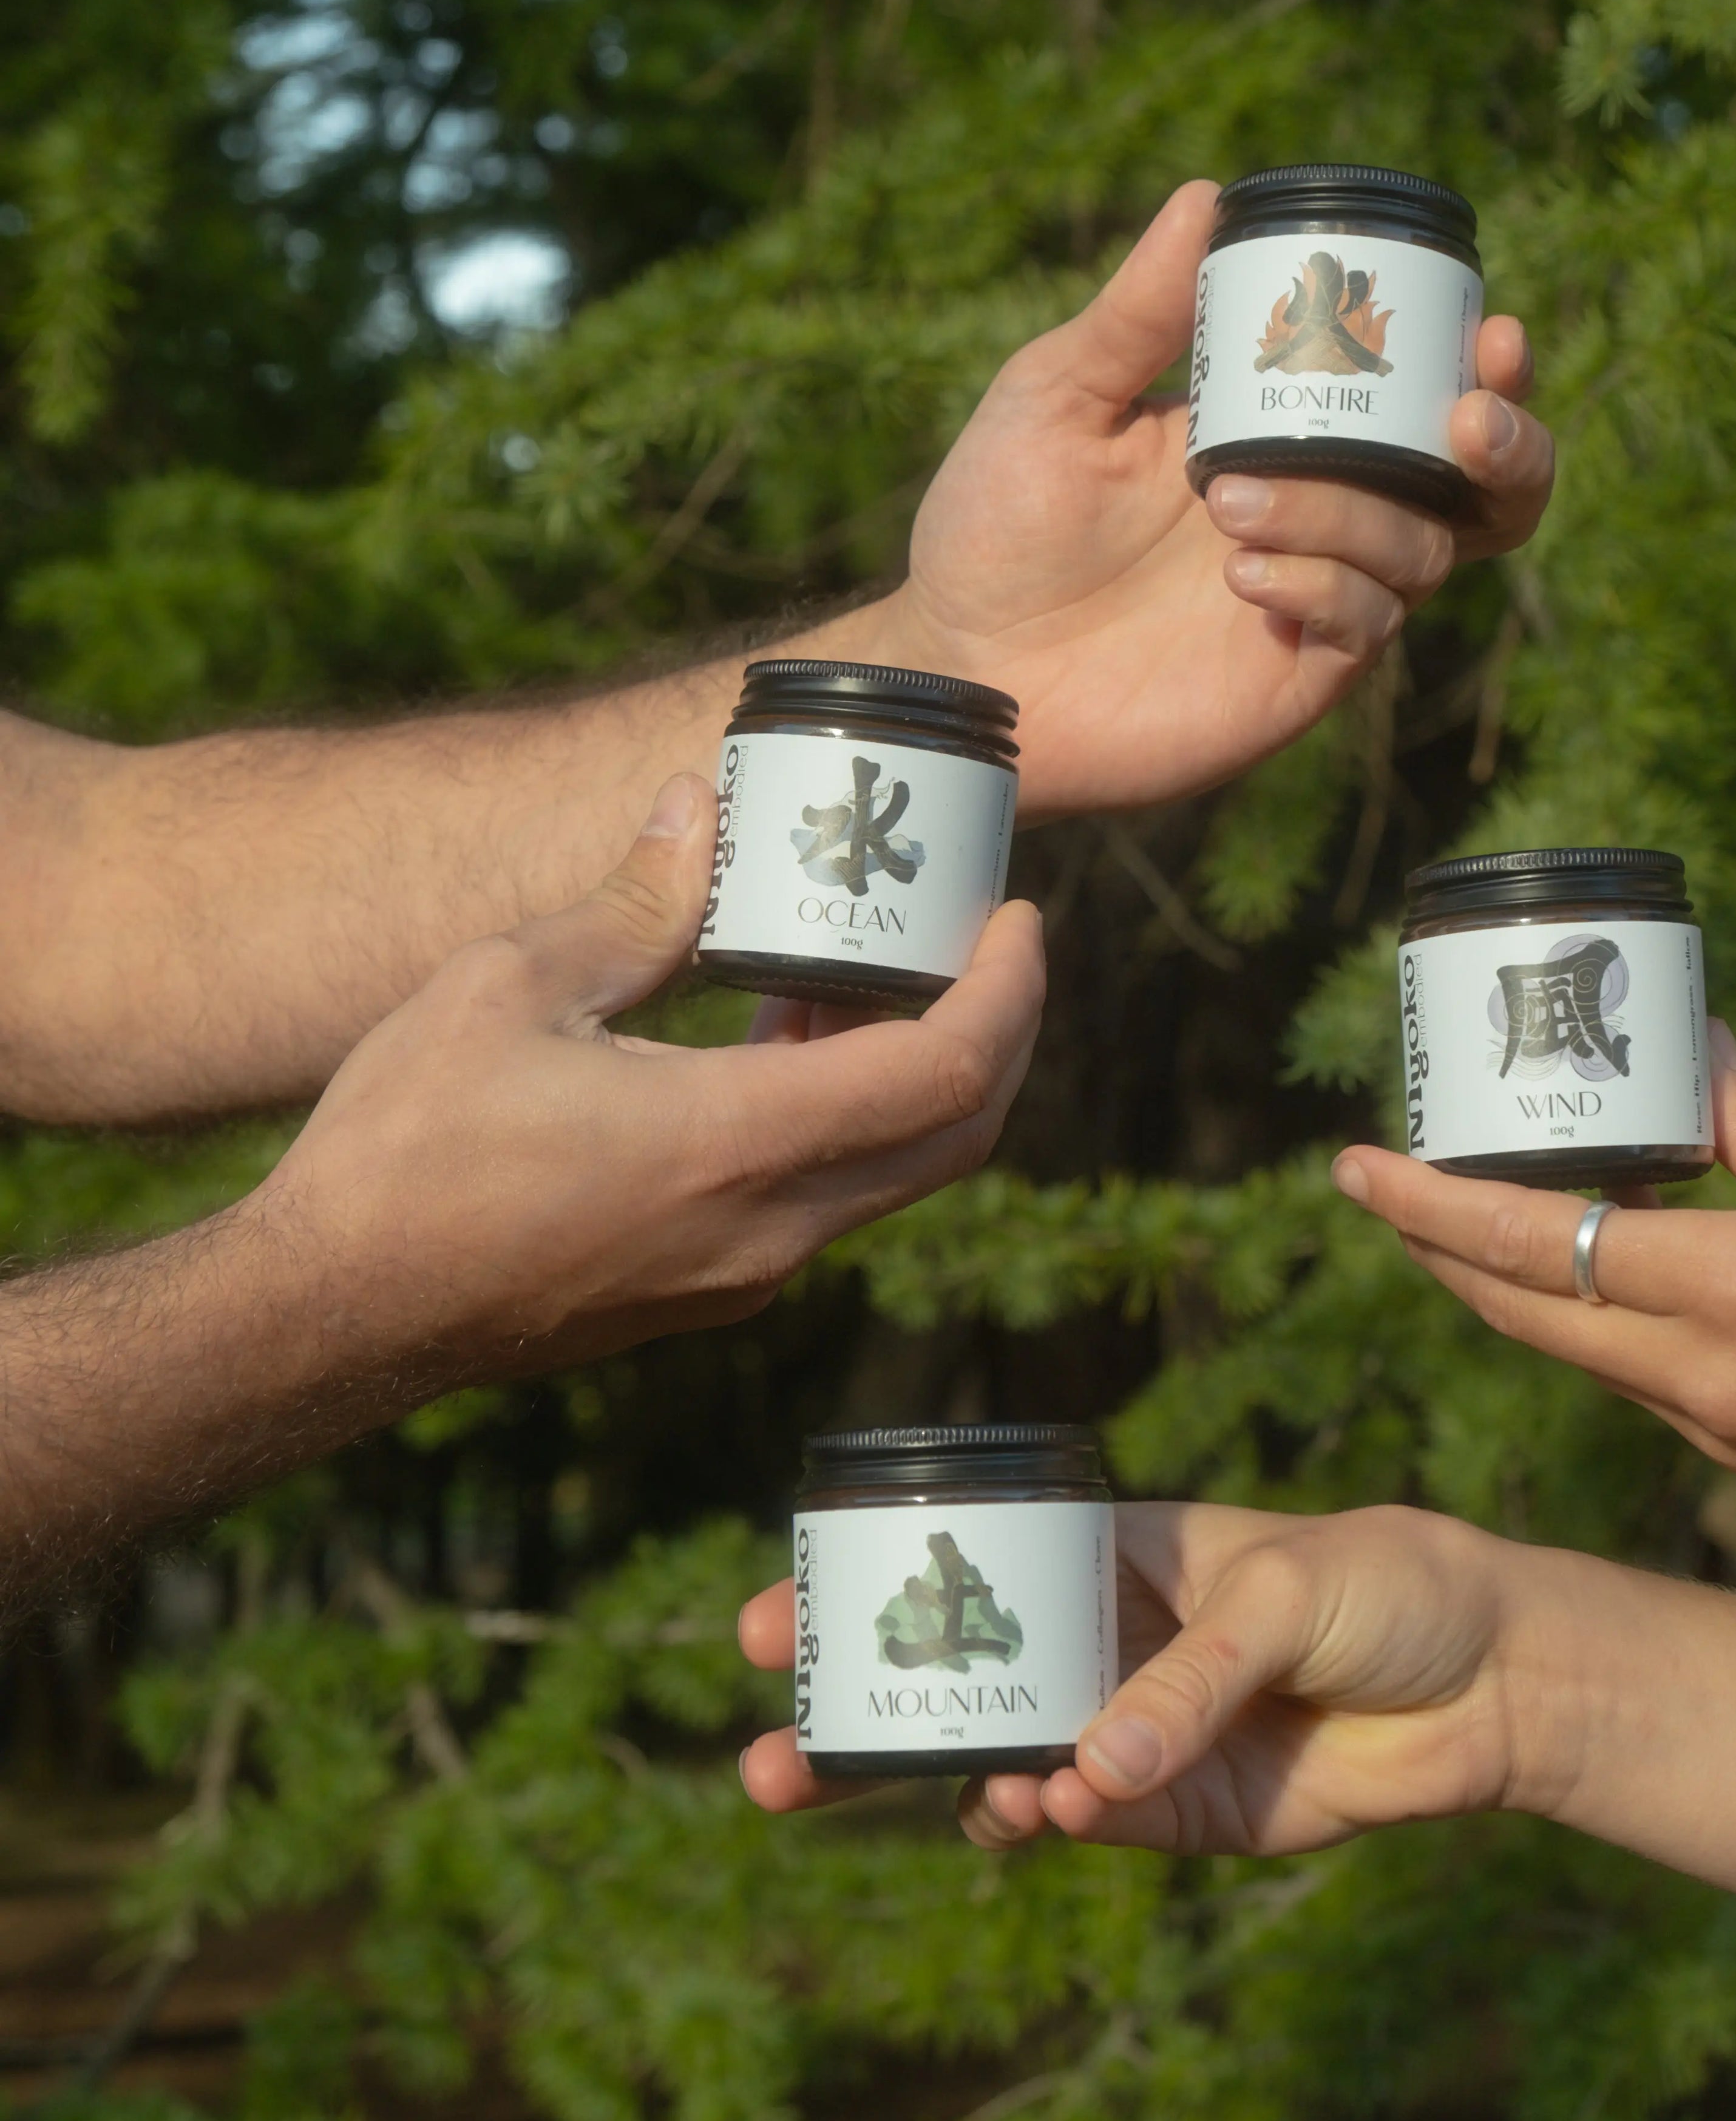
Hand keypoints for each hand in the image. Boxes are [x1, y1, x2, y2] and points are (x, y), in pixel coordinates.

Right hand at [259, 773, 1043, 1380]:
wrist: (331, 1312)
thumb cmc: (403, 1148)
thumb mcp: (509, 990)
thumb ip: (629, 905)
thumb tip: (698, 808)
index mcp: (735, 1143)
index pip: (946, 1073)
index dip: (1010, 991)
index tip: (1019, 919)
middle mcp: (767, 1227)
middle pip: (955, 1136)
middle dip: (997, 1034)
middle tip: (979, 943)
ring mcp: (740, 1275)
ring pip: (890, 1174)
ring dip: (908, 1077)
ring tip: (854, 974)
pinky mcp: (702, 1294)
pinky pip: (823, 1202)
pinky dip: (843, 1121)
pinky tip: (775, 1045)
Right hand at [737, 1499, 1552, 1854]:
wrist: (1497, 1676)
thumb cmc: (1392, 1585)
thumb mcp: (1286, 1595)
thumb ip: (1188, 1680)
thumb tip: (1088, 1772)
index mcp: (1112, 1553)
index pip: (968, 1565)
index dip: (873, 1589)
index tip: (777, 1617)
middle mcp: (1106, 1643)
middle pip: (957, 1682)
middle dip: (860, 1716)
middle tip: (772, 1753)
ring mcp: (1135, 1730)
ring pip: (1001, 1764)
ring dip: (938, 1783)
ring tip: (898, 1790)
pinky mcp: (1180, 1810)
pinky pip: (1087, 1821)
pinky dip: (1050, 1821)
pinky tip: (1042, 1810)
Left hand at [855, 180, 1553, 820]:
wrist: (963, 658)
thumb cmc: (999, 522)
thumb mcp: (1060, 392)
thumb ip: (1142, 311)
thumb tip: (1207, 196)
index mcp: (1284, 431)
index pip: (1418, 392)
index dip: (1480, 365)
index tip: (1490, 329)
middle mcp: (1324, 510)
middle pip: (1481, 483)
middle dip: (1509, 444)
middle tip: (1469, 418)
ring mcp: (1319, 592)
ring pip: (1423, 545)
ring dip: (1346, 512)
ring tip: (1228, 506)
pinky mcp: (1298, 672)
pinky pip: (1370, 622)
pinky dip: (1325, 584)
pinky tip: (1242, 577)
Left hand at [1330, 1029, 1735, 1594]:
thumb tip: (1700, 1049)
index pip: (1540, 1242)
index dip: (1431, 1204)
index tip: (1356, 1163)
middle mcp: (1701, 1370)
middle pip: (1517, 1305)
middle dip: (1429, 1245)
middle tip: (1375, 1179)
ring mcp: (1712, 1424)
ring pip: (1562, 1343)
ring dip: (1492, 1280)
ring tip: (1452, 1208)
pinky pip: (1624, 1373)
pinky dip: (1575, 1314)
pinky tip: (1578, 1266)